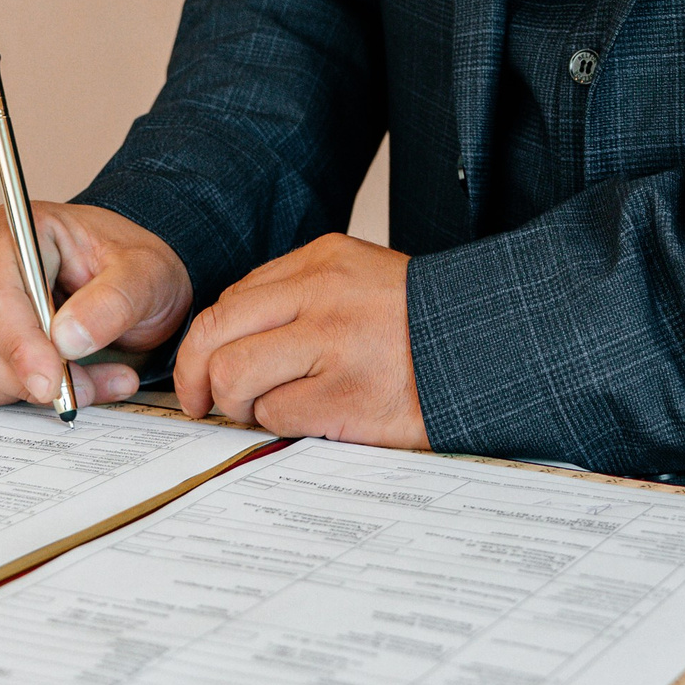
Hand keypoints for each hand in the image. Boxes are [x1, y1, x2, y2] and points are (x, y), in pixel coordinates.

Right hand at [0, 201, 190, 411]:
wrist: (137, 286)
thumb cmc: (134, 268)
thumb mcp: (147, 274)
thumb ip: (114, 300)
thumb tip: (66, 340)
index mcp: (18, 233)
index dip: (20, 344)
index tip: (51, 381)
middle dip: (31, 375)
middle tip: (84, 390)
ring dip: (31, 391)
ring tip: (95, 383)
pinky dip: (15, 399)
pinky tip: (63, 389)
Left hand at [172, 235, 428, 447]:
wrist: (489, 349)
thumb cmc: (421, 324)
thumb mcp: (360, 279)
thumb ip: (298, 296)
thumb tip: (228, 339)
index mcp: (323, 261)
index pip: (231, 299)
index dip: (204, 343)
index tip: (205, 368)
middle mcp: (323, 296)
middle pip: (216, 333)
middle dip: (195, 375)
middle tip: (203, 401)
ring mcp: (335, 346)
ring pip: (235, 376)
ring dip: (238, 404)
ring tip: (264, 410)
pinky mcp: (347, 397)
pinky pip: (275, 415)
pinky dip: (280, 423)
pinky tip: (310, 418)